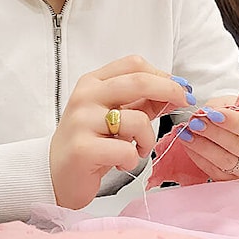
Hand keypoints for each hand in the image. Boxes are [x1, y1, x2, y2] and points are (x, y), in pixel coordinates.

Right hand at [50, 55, 194, 208]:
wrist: (54, 174)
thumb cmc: (89, 142)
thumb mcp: (115, 115)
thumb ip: (142, 102)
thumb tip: (176, 91)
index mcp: (93, 82)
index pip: (134, 65)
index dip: (163, 75)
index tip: (180, 89)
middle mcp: (86, 96)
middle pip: (139, 81)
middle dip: (170, 91)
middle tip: (184, 103)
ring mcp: (82, 121)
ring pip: (137, 120)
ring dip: (148, 139)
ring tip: (137, 149)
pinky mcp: (82, 149)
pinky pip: (126, 149)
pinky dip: (132, 158)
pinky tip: (122, 162)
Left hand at [178, 94, 238, 181]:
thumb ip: (224, 106)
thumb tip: (206, 112)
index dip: (232, 121)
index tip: (212, 114)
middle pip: (238, 146)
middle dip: (213, 133)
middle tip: (195, 122)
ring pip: (225, 161)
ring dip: (202, 146)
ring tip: (187, 133)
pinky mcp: (235, 181)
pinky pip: (214, 171)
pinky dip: (199, 157)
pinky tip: (189, 145)